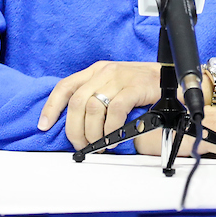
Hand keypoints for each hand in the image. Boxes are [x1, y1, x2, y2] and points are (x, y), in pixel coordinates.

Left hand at [38, 61, 161, 149]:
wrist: (171, 77)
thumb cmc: (142, 86)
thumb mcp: (114, 86)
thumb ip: (97, 97)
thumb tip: (78, 124)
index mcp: (96, 71)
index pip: (65, 86)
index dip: (51, 107)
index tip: (44, 125)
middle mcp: (105, 71)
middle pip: (77, 102)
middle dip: (75, 129)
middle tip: (82, 145)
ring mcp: (120, 77)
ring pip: (93, 107)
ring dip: (93, 133)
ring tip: (100, 145)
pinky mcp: (135, 86)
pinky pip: (115, 110)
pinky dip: (112, 128)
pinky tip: (114, 137)